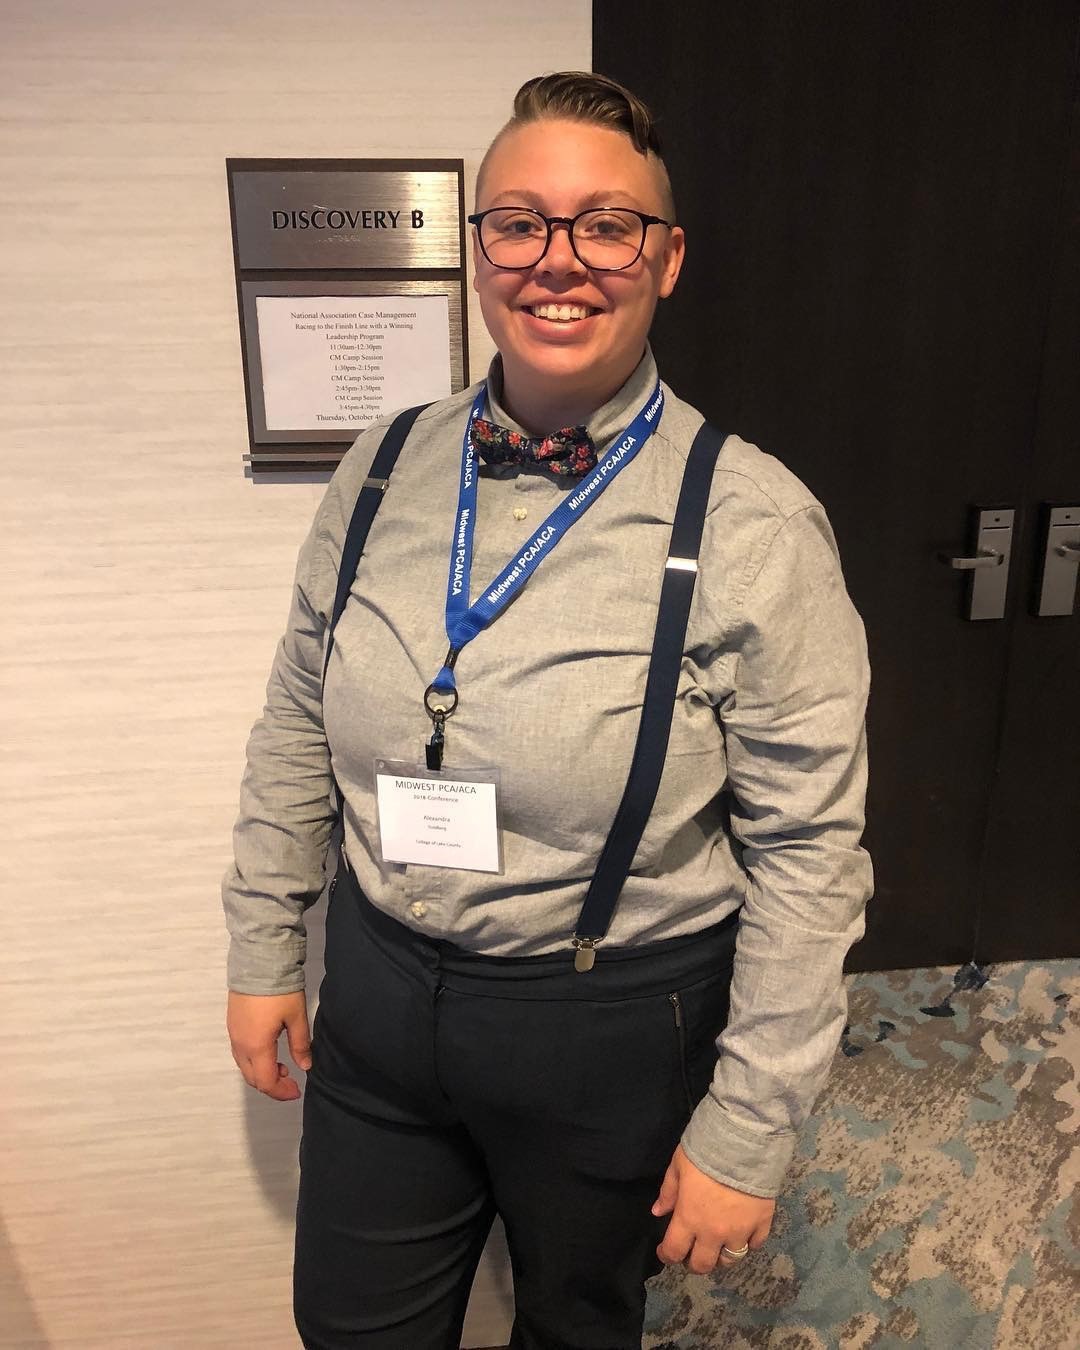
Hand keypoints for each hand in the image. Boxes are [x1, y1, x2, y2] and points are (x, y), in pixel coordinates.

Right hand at [227, 990, 311, 1100]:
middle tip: (291, 1081)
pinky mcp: (232, 1023)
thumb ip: (300, 1045)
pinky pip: (240, 1052)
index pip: (265, 1082)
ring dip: (261, 1072)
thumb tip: (305, 1067)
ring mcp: (233, 1034)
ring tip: (282, 1066)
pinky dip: (254, 1060)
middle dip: (271, 1085)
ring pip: (244, 1065)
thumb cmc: (280, 991)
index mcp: (257, 1046)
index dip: (281, 1092)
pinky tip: (269, 1050)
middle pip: (252, 1077)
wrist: (259, 961)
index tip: (297, 1090)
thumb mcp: (297, 1017)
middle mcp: (240, 1045)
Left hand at [652, 1144, 774, 1273]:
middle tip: (692, 1253)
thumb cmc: (705, 1151)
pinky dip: (748, 1243)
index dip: (667, 1256)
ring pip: (730, 1260)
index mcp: (689, 1219)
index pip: (674, 1252)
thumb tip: (658, 1212)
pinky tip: (743, 1234)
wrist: (744, 1143)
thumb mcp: (678, 1166)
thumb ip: (668, 1192)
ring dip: (721, 1257)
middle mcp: (714, 1233)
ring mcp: (740, 1231)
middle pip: (703, 1265)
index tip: (665, 1251)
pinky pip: (755, 1245)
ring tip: (718, 1247)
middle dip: (693, 1263)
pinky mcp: (762, 1224)